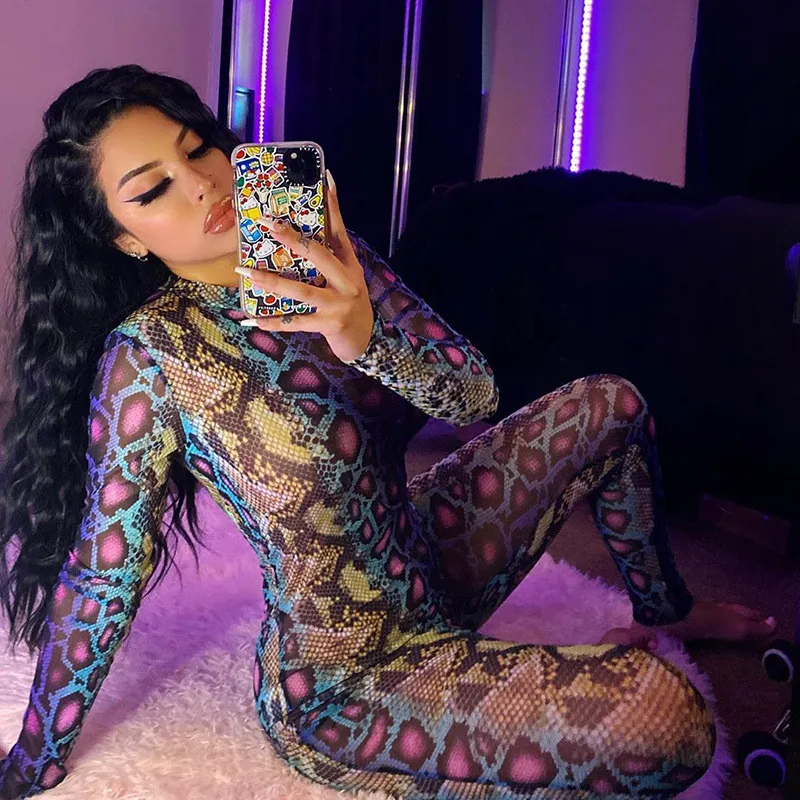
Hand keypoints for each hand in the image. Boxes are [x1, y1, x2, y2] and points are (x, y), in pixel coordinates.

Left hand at [236, 171, 374, 362]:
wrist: (364, 339)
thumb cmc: (347, 303)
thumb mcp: (345, 277)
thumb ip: (329, 257)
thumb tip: (301, 235)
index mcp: (349, 265)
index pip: (340, 231)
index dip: (333, 206)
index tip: (324, 179)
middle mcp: (347, 281)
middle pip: (319, 255)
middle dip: (292, 239)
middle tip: (268, 224)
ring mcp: (339, 304)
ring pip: (302, 290)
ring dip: (272, 281)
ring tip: (247, 273)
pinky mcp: (330, 324)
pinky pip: (296, 322)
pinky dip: (274, 322)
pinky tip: (253, 320)